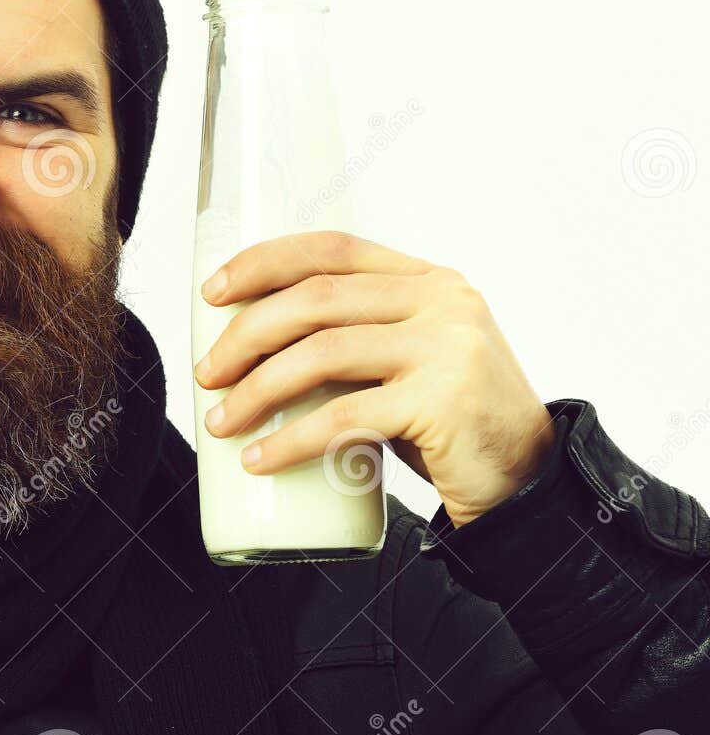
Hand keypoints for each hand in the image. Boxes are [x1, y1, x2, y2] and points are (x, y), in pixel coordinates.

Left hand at [193, 230, 555, 527]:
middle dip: (245, 335)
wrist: (528, 486)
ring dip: (256, 389)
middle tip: (206, 374)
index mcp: (428, 280)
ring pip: (322, 354)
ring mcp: (448, 348)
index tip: (212, 293)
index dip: (263, 263)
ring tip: (220, 422)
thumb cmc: (449, 427)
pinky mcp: (443, 402)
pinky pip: (343, 416)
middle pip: (315, 299)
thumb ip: (356, 340)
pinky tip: (258, 459)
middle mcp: (442, 301)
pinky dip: (289, 439)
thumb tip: (250, 346)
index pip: (332, 248)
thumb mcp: (407, 363)